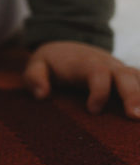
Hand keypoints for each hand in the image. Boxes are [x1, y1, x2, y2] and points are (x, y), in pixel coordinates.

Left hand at [23, 41, 139, 119]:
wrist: (66, 48)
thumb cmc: (50, 63)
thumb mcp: (36, 66)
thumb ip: (34, 78)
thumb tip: (41, 95)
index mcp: (84, 63)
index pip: (97, 72)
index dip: (99, 90)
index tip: (93, 110)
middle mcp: (107, 65)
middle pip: (125, 75)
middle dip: (132, 94)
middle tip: (135, 116)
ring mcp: (119, 70)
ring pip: (137, 78)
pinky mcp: (126, 77)